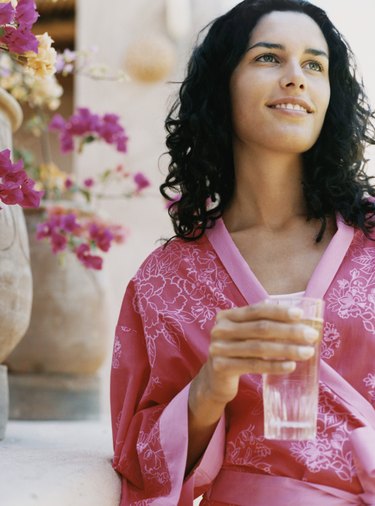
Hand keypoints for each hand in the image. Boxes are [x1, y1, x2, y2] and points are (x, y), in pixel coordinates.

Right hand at [199, 301, 319, 404]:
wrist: (215, 380)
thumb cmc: (237, 353)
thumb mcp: (244, 334)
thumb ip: (261, 323)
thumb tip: (297, 316)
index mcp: (227, 316)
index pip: (256, 310)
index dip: (279, 311)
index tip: (301, 315)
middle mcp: (220, 329)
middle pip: (260, 328)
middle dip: (289, 331)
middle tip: (312, 336)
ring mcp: (219, 348)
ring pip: (259, 348)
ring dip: (287, 349)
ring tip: (308, 352)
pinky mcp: (221, 367)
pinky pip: (254, 365)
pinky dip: (274, 365)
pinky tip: (290, 365)